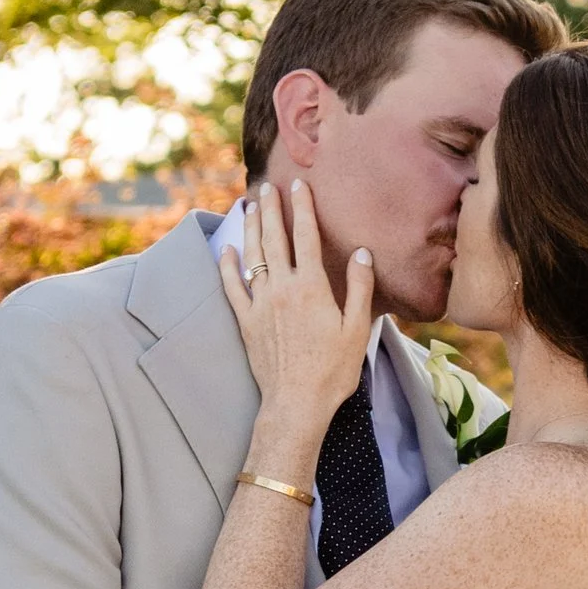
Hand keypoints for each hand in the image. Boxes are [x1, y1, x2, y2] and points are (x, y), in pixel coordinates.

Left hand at [218, 180, 372, 444]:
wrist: (296, 404)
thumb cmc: (332, 371)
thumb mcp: (357, 329)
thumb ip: (359, 288)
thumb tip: (361, 253)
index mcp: (311, 287)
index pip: (305, 236)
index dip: (302, 208)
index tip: (298, 185)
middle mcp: (282, 288)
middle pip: (274, 238)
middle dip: (271, 208)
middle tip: (267, 186)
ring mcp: (260, 304)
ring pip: (252, 256)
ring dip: (250, 227)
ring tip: (249, 206)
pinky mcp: (246, 322)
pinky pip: (232, 287)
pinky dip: (227, 266)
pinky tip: (226, 250)